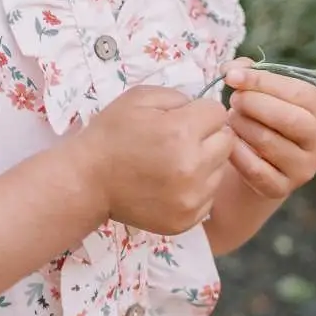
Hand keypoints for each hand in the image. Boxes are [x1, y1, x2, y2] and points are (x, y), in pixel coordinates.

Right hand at [78, 86, 232, 234]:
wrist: (88, 181)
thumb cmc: (112, 135)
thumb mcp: (140, 98)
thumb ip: (179, 96)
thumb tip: (202, 108)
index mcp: (182, 131)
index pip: (218, 112)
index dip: (201, 111)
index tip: (184, 118)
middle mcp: (193, 166)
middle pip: (227, 142)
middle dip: (209, 136)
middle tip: (182, 140)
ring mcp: (192, 197)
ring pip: (220, 171)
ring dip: (205, 163)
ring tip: (174, 163)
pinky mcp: (187, 219)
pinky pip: (209, 197)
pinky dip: (196, 188)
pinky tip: (171, 184)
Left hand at [220, 60, 315, 199]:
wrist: (262, 162)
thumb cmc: (266, 117)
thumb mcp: (264, 92)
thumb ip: (249, 73)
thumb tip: (231, 69)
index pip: (298, 92)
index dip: (263, 81)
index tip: (232, 76)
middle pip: (288, 119)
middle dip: (253, 104)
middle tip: (234, 99)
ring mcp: (304, 168)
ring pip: (268, 142)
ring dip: (241, 125)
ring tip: (231, 118)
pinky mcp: (282, 188)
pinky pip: (255, 169)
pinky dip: (236, 152)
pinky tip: (228, 140)